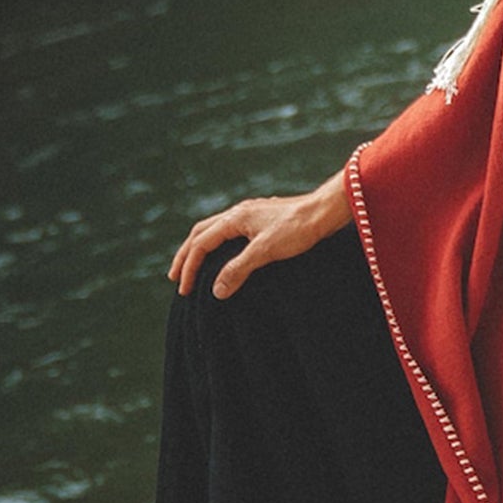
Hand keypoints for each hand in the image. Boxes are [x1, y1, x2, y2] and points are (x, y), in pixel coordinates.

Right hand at [169, 172, 349, 298]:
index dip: (189, 267)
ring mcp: (251, 214)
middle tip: (175, 277)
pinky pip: (231, 231)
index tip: (183, 289)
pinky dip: (219, 244)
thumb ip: (238, 269)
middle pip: (202, 232)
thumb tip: (215, 290)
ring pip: (216, 229)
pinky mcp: (263, 219)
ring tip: (195, 266)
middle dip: (186, 255)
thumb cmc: (298, 229)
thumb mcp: (265, 251)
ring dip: (201, 248)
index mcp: (234, 217)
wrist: (326, 211)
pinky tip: (226, 254)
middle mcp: (239, 212)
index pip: (201, 243)